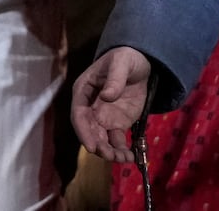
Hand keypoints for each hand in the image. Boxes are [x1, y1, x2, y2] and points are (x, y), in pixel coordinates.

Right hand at [71, 46, 150, 162]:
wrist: (140, 63)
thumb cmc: (125, 58)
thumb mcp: (120, 64)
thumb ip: (114, 79)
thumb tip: (107, 96)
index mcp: (83, 90)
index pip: (78, 114)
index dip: (83, 131)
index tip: (92, 146)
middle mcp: (90, 107)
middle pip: (89, 130)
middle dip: (98, 145)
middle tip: (111, 157)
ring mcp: (104, 116)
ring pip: (102, 139)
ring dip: (110, 152)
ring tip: (124, 159)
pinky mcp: (118, 123)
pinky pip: (116, 140)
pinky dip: (121, 150)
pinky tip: (131, 156)